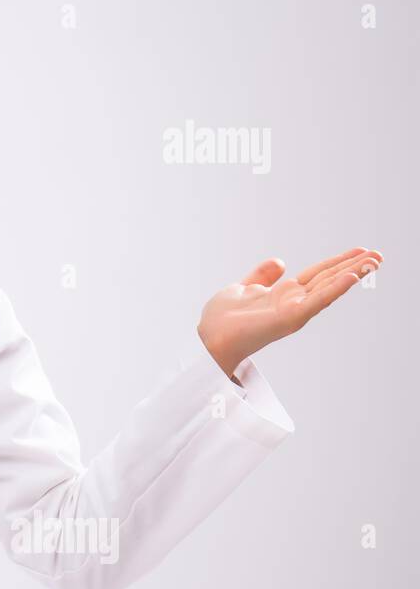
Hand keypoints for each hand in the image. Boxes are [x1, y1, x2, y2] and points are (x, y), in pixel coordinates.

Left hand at [197, 246, 381, 378]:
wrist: (209, 336)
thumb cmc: (222, 319)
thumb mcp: (243, 288)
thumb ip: (262, 276)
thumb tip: (280, 260)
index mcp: (284, 294)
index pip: (318, 274)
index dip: (338, 262)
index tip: (359, 251)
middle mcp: (293, 302)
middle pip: (329, 279)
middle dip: (353, 266)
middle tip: (379, 254)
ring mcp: (294, 310)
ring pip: (328, 288)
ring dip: (352, 274)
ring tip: (374, 261)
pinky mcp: (290, 318)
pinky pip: (316, 301)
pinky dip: (334, 290)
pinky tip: (351, 278)